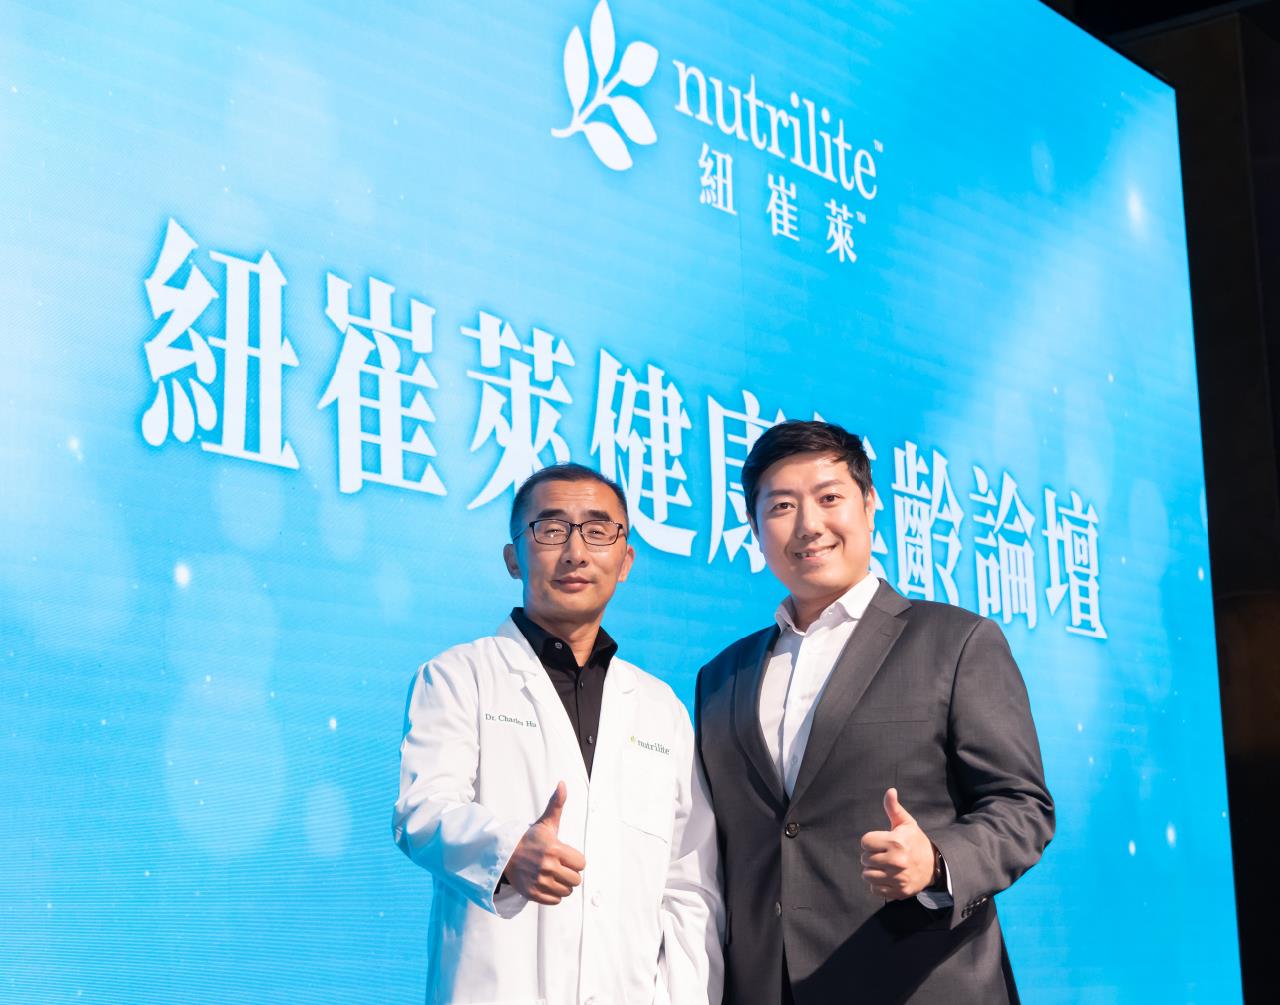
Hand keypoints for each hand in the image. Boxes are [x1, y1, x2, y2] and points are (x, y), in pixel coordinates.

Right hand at [503, 781, 586, 904]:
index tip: (566, 856)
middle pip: (576, 879)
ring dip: (563, 885)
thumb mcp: (545, 823)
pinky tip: (546, 883)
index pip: (582, 864)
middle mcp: (547, 867)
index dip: (576, 860)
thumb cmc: (530, 839)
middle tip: (559, 866)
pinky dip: (554, 894)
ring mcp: (540, 882)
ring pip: (567, 891)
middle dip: (570, 873)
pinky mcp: (533, 894)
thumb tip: (562, 783)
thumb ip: (557, 804)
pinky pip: (556, 900)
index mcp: (554, 849)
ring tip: (552, 875)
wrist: (505, 856)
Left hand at [859, 788, 936, 899]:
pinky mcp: (898, 892)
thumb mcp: (907, 823)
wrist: (935, 866)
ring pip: (867, 875)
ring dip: (872, 870)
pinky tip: (887, 876)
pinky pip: (874, 889)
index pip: (865, 842)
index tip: (880, 842)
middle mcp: (897, 861)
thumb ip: (894, 808)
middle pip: (864, 859)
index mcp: (896, 843)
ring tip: (883, 865)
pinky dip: (878, 884)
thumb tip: (890, 791)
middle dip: (871, 855)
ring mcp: (898, 878)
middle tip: (883, 854)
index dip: (870, 841)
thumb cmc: (916, 842)